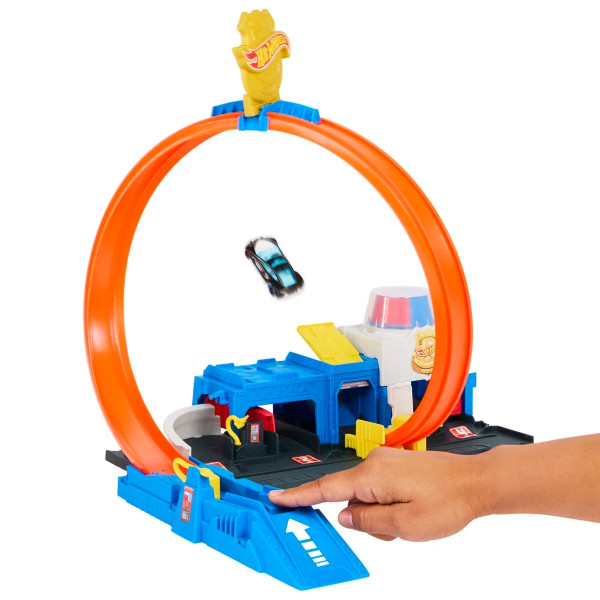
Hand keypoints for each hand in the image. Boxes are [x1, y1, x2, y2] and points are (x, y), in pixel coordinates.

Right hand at [269, 446, 487, 541]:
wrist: (476, 481)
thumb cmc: (448, 500)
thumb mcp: (405, 525)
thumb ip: (367, 523)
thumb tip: (344, 517)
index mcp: (372, 475)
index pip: (326, 489)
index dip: (298, 496)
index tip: (275, 498)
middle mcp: (374, 462)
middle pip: (349, 498)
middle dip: (364, 520)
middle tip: (395, 530)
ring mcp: (385, 461)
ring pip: (365, 496)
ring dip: (379, 515)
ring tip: (410, 520)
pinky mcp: (394, 464)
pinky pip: (377, 488)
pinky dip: (386, 504)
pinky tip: (410, 510)